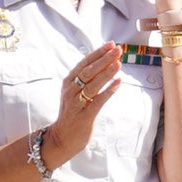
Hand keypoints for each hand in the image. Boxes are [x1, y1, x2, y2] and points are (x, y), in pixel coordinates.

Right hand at [45, 43, 124, 167]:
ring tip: (119, 63)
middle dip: (104, 59)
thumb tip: (102, 61)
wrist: (62, 137)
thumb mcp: (75, 92)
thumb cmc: (73, 113)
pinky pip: (98, 101)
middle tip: (118, 50)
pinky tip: (118, 82)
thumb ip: (86, 79)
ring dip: (106, 72)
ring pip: (93, 84)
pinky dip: (108, 91)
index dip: (98, 53)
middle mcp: (71, 90)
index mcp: (69, 82)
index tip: (111, 44)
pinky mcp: (84, 116)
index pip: (84, 63)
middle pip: (88, 71)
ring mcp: (76, 103)